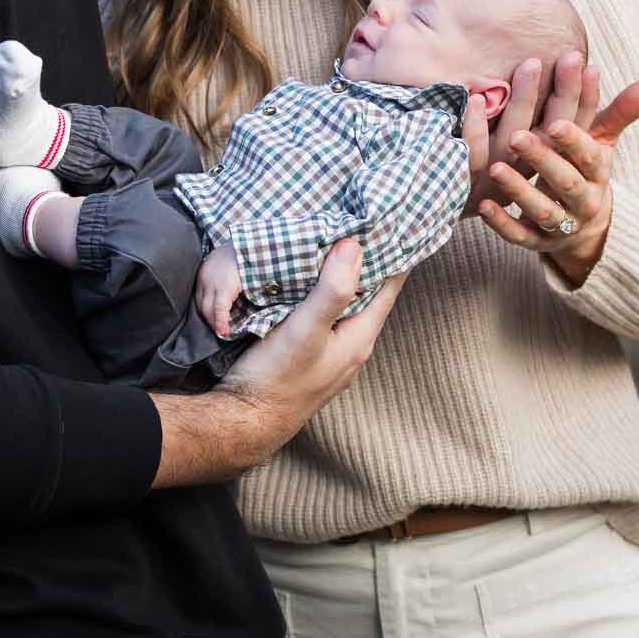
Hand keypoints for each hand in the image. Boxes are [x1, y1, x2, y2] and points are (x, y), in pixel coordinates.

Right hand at [150, 240, 403, 487]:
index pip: (391, 283)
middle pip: (370, 291)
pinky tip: (308, 278)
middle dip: (368, 258)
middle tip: (360, 219)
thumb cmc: (277, 378)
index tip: (390, 217)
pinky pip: (326, 314)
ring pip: (346, 303)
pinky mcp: (310, 354)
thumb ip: (332, 290)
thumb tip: (354, 245)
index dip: (393, 250)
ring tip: (336, 240)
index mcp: (361, 337)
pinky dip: (323, 291)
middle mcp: (353, 345)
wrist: (245, 420)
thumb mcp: (305, 329)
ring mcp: (332, 352)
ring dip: (344, 275)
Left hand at [477, 76, 638, 284]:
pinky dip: (502, 223)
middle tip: (516, 137)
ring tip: (496, 168)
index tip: (555, 122)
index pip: (589, 156)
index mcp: (597, 172)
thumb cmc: (586, 169)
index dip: (575, 140)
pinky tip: (483, 205)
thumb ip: (621, 111)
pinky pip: (520, 236)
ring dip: (519, 190)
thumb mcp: (603, 141)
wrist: (585, 226)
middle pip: (565, 182)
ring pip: (543, 211)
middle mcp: (582, 200)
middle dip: (543, 160)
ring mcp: (561, 225)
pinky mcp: (537, 242)